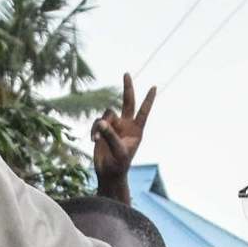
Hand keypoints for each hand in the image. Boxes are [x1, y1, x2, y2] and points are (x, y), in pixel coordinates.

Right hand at [91, 73, 155, 187]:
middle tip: (126, 73)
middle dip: (127, 88)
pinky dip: (95, 130)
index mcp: (136, 130)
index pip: (143, 111)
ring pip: (107, 114)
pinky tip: (93, 140)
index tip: (154, 87)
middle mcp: (126, 125)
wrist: (109, 173)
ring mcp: (114, 126)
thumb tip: (101, 122)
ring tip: (97, 140)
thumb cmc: (119, 164)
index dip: (148, 100)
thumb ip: (110, 135)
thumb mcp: (117, 150)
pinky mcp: (102, 129)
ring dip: (101, 125)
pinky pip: (97, 122)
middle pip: (127, 102)